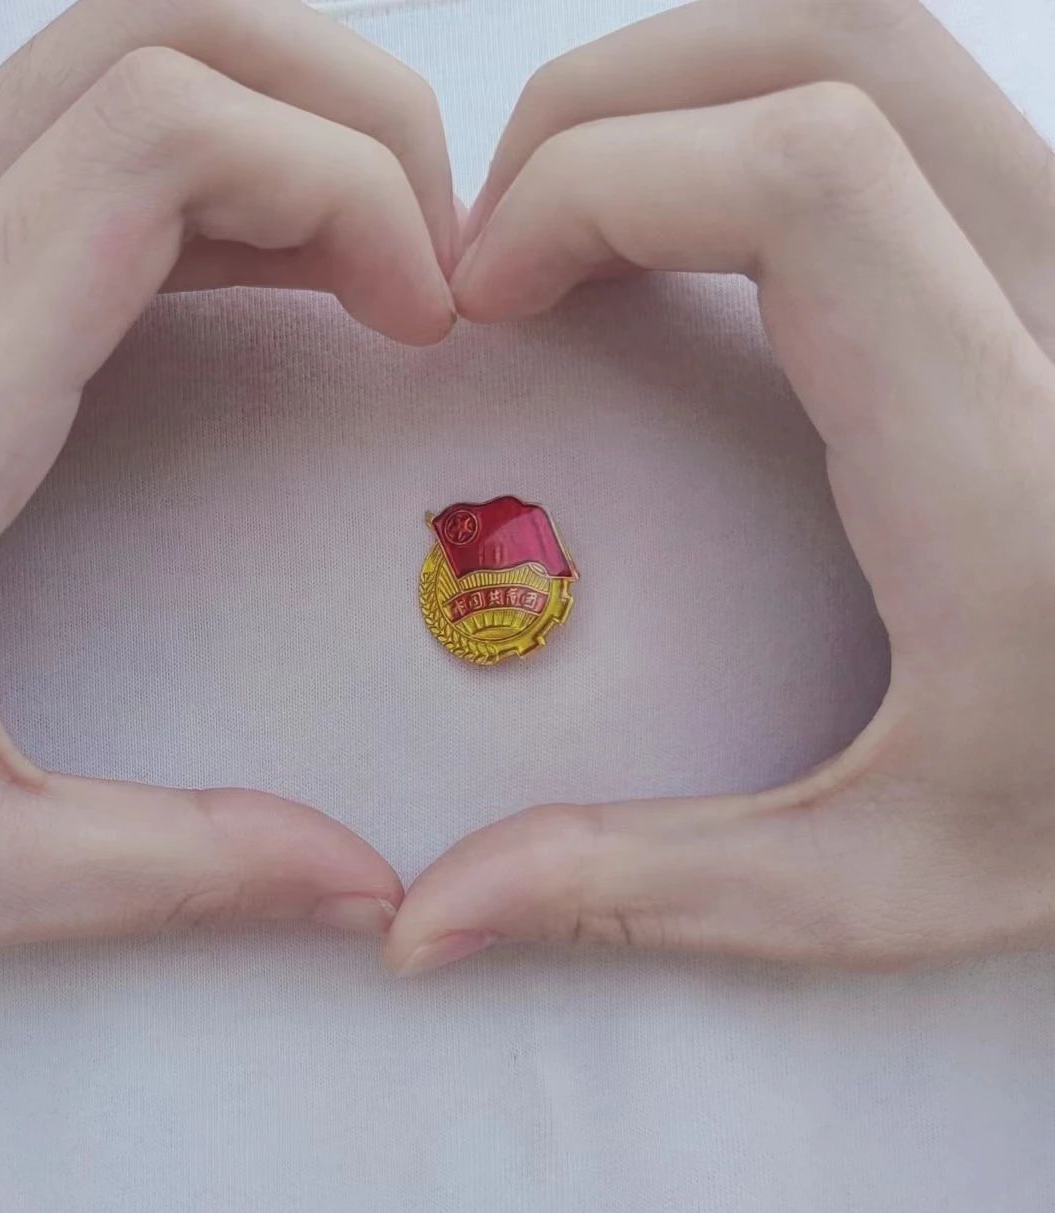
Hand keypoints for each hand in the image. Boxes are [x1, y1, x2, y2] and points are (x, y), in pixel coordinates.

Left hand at [0, 0, 460, 1019]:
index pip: (164, 135)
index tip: (424, 319)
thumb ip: (171, 869)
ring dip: (269, 108)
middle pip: (152, 28)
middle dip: (340, 101)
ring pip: (102, 49)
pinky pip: (53, 131)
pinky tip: (259, 274)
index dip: (346, 186)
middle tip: (436, 247)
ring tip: (374, 253)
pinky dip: (192, 156)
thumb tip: (363, 887)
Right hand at [386, 0, 1054, 974]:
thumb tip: (420, 920)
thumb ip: (646, 888)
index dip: (597, 183)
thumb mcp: (887, 883)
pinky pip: (909, 103)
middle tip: (505, 240)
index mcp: (1002, 461)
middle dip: (610, 104)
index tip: (483, 291)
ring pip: (875, 36)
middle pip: (829, 47)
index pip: (799, 177)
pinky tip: (690, 237)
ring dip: (687, 86)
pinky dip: (755, 117)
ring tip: (579, 215)